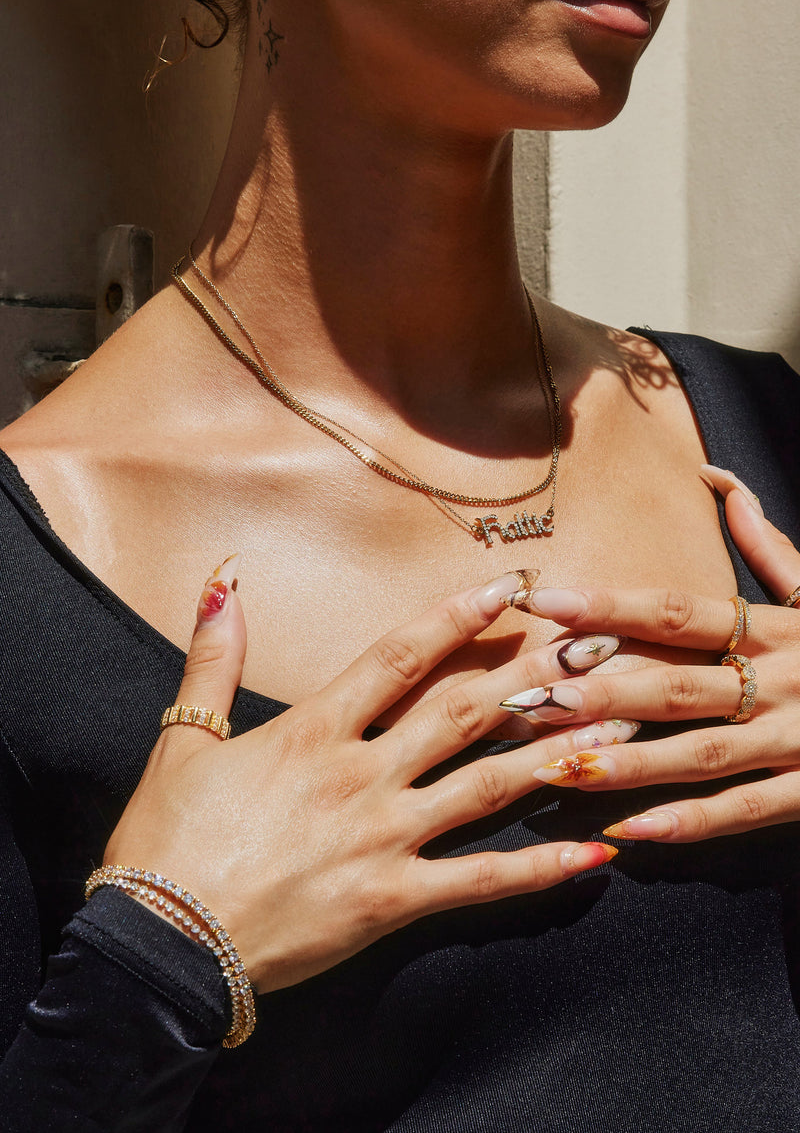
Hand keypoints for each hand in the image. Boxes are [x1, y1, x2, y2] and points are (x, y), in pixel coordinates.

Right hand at [104, 564, 622, 993]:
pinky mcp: (393, 901)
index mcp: (314, 729)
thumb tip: (223, 577)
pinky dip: (541, 868)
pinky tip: (596, 854)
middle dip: (536, 673)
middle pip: (464, 710)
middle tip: (598, 646)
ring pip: (487, 786)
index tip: (514, 588)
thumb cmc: (168, 839)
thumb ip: (214, 655)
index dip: (460, 616)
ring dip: (556, 753)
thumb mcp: (184, 739)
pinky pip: (480, 883)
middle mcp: (361, 774)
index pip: (402, 655)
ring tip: (619, 726)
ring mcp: (383, 838)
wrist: (161, 945)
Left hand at [492, 466, 799, 844]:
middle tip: (526, 698)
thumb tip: (717, 476)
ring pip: (702, 752)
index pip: (678, 610)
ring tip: (557, 770)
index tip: (541, 600)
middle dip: (598, 691)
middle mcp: (782, 678)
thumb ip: (767, 542)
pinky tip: (633, 832)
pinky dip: (693, 821)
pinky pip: (749, 810)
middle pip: (677, 682)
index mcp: (775, 627)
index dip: (609, 604)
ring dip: (629, 763)